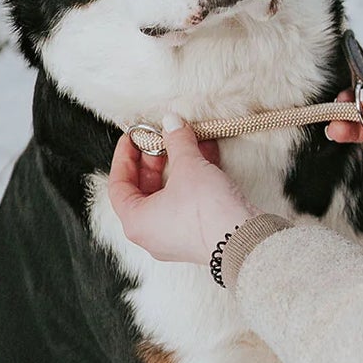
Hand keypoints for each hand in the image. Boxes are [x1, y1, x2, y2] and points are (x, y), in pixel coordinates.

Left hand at [108, 115, 257, 264]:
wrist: (244, 239)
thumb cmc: (207, 212)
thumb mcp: (188, 166)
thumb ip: (176, 141)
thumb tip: (171, 123)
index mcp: (136, 222)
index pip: (118, 185)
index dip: (124, 156)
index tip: (132, 138)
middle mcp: (151, 234)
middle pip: (143, 190)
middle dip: (154, 160)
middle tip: (161, 138)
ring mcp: (173, 238)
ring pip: (167, 195)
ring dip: (177, 166)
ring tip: (187, 142)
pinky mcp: (196, 236)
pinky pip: (186, 203)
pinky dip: (192, 180)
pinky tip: (206, 157)